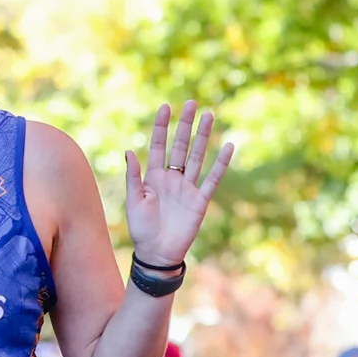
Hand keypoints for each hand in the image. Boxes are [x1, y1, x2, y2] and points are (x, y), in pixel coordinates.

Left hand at [124, 101, 232, 268]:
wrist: (157, 253)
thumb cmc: (141, 229)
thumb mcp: (133, 201)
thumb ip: (133, 177)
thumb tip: (129, 151)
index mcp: (152, 177)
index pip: (158, 145)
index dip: (161, 127)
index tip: (165, 107)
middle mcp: (172, 178)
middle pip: (181, 146)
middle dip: (185, 125)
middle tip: (192, 103)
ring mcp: (188, 187)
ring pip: (198, 156)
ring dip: (203, 137)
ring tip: (209, 116)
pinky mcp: (201, 200)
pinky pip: (213, 178)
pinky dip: (221, 163)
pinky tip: (228, 146)